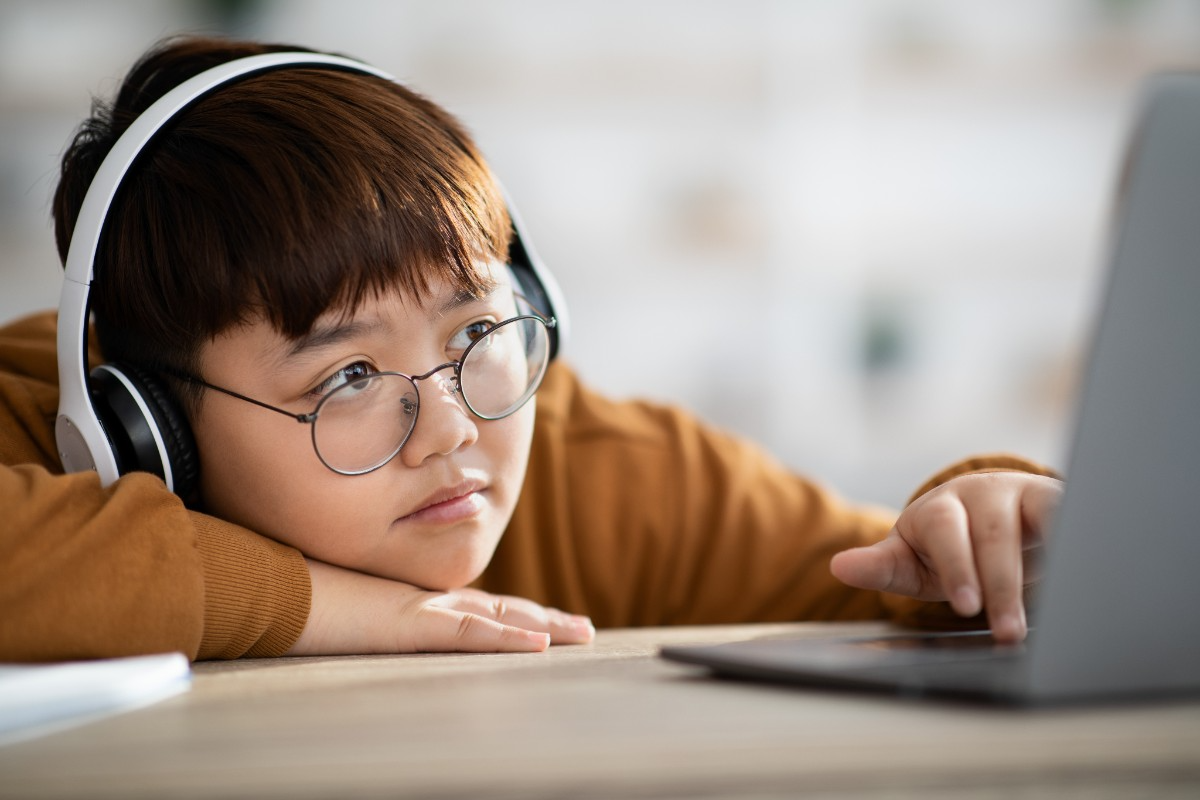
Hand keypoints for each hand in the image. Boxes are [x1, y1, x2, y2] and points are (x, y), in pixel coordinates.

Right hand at [285, 558, 594, 655]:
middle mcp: (430, 601)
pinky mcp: (412, 624)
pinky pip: (470, 633)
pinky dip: (506, 638)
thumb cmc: (302, 599)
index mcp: (418, 600)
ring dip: (544, 629)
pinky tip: (538, 645)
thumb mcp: (349, 611)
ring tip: (582, 635)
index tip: (550, 623)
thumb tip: (375, 623)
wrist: (274, 588)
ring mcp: (425, 610)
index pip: (482, 607)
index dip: (519, 615)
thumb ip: (374, 616)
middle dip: (547, 621)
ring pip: (500, 619)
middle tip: (585, 631)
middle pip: (503, 610)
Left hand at [830, 472, 1062, 642]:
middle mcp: (981, 494)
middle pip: (993, 536)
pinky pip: (1073, 513)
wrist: (990, 512)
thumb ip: (881, 565)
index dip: (957, 567)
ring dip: (1049, 566)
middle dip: (1000, 585)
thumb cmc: (946, 544)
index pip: (946, 532)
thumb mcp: (911, 558)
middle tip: (1006, 632)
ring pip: (1040, 522)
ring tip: (1058, 609)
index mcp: (939, 508)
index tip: (966, 605)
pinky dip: (1081, 537)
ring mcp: (1022, 494)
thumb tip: (839, 567)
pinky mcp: (1058, 499)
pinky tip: (1091, 568)